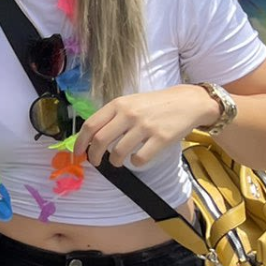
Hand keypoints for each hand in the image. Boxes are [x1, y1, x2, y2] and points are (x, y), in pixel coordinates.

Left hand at [78, 84, 215, 167]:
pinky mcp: (161, 138)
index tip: (78, 153)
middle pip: (100, 140)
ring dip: (114, 161)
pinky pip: (140, 158)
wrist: (187, 102)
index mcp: (118, 104)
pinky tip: (137, 159)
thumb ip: (112, 117)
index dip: (80, 142)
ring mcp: (145, 126)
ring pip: (118, 152)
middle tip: (95, 162)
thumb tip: (91, 138)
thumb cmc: (154, 104)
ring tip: (117, 161)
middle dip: (93, 156)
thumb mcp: (130, 103)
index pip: (90, 125)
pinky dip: (135, 163)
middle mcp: (129, 114)